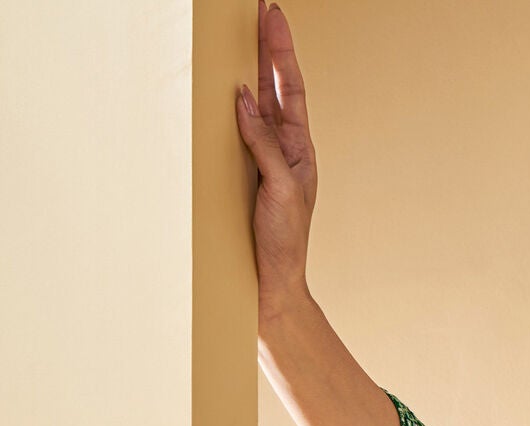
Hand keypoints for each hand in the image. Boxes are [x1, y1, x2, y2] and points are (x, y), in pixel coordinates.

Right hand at [235, 0, 316, 315]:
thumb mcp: (281, 188)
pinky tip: (222, 91)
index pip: (290, 89)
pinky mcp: (244, 177)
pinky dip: (229, 109)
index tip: (272, 15)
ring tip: (240, 38)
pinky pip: (235, 134)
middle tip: (257, 11)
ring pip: (254, 106)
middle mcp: (283, 151)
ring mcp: (262, 162)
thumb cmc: (284, 244)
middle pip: (273, 88)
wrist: (273, 286)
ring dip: (248, 71)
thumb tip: (245, 98)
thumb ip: (263, 143)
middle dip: (266, 48)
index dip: (281, 51)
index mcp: (300, 150)